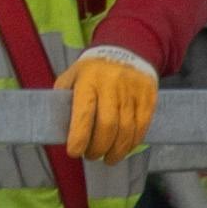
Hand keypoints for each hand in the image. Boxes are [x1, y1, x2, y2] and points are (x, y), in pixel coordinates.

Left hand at [64, 48, 157, 165]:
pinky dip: (132, 143)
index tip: (74, 152)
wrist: (127, 49)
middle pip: (108, 125)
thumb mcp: (71, 77)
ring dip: (116, 151)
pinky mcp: (148, 97)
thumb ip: (63, 101)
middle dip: (98, 148)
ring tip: (108, 158)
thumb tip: (58, 129)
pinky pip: (142, 126)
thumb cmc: (93, 71)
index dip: (80, 137)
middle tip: (92, 156)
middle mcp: (112, 85)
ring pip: (126, 130)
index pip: (84, 113)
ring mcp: (132, 91)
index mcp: (88, 80)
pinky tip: (124, 148)